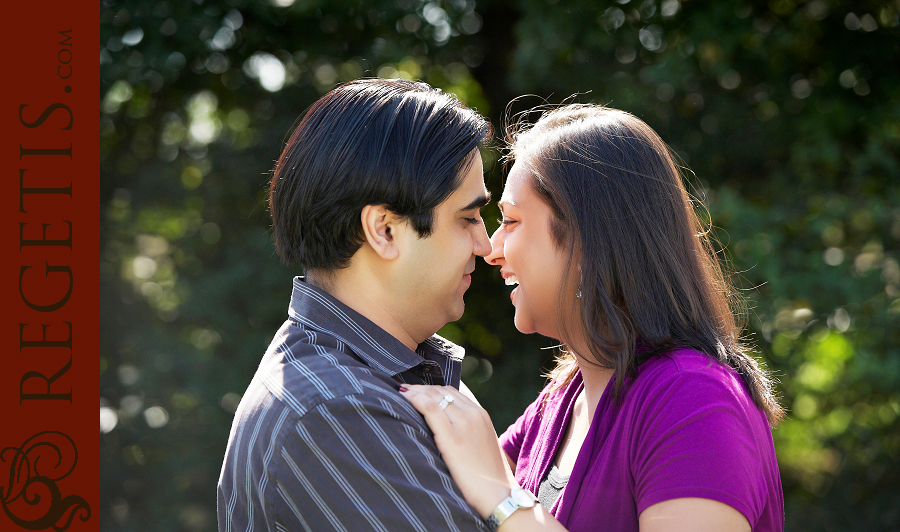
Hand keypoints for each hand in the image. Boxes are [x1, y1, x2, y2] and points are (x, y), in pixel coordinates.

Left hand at [400, 384, 514, 518]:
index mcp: (481, 414)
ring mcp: (464, 423)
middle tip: (404, 391)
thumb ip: (467, 431)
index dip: (431, 389)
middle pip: (441, 391)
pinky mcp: (452, 437)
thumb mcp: (481, 444)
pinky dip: (414, 399)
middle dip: (420, 388)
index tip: (416, 392)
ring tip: (401, 394)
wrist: (498, 494)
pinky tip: (403, 398)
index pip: (451, 392)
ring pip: (434, 395)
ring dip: (415, 391)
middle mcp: (474, 414)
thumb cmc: (486, 476)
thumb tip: (445, 429)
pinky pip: (430, 408)